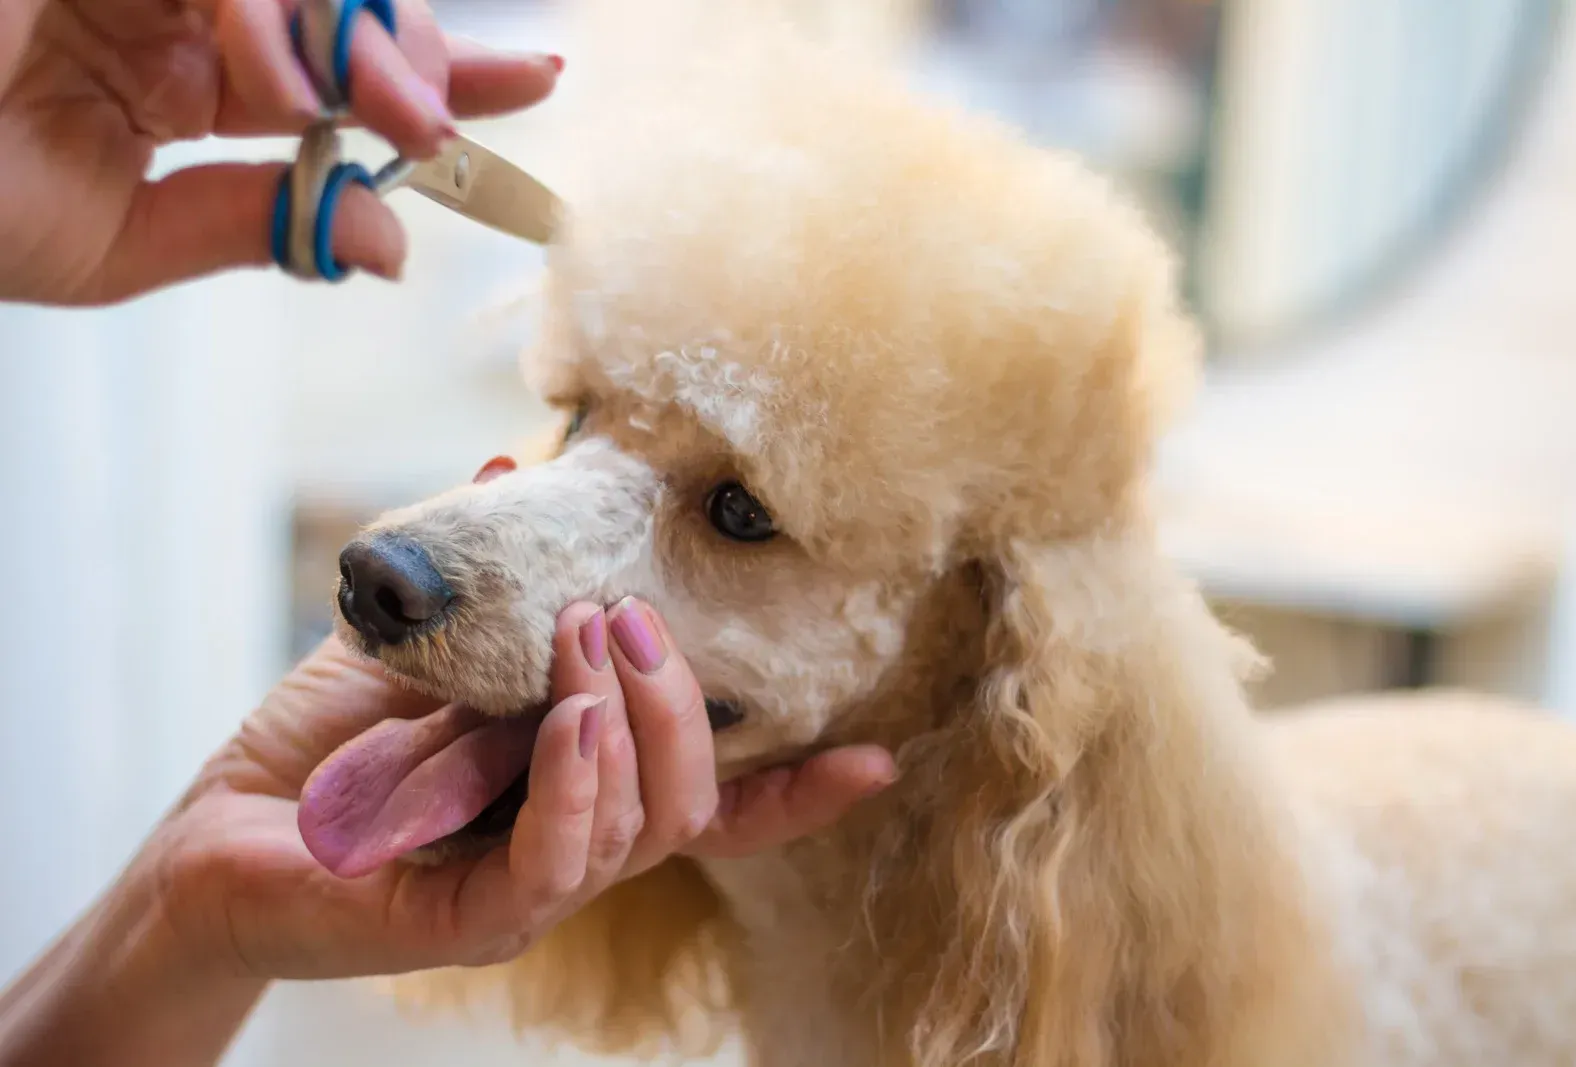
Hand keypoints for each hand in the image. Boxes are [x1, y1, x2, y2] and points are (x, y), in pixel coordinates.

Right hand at [0, 0, 559, 304]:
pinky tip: (277, 81)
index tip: (535, 87)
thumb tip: (389, 243)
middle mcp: (165, 8)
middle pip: (335, 4)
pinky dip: (264, 12)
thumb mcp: (113, 246)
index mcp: (175, 78)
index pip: (332, 72)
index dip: (437, 74)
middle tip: (463, 118)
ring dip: (360, 40)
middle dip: (417, 55)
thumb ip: (249, 229)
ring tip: (395, 116)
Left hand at [143, 598, 897, 980]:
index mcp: (579, 792)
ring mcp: (528, 891)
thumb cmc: (322, 752)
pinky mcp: (468, 917)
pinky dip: (576, 783)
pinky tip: (569, 718)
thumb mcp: (418, 652)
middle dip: (685, 699)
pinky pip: (556, 863)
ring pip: (641, 825)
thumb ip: (479, 588)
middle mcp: (573, 847)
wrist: (212, 841)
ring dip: (629, 718)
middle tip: (637, 614)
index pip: (710, 805)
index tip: (879, 759)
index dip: (795, 793)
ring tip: (594, 634)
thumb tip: (510, 474)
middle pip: (690, 800)